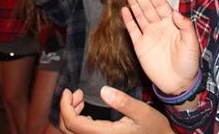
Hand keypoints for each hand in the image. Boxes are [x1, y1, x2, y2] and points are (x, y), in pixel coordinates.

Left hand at [59, 87, 174, 133]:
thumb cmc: (153, 128)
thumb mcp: (142, 112)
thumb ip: (123, 102)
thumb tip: (103, 90)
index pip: (73, 124)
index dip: (65, 106)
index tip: (68, 91)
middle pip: (68, 130)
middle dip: (66, 109)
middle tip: (76, 93)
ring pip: (72, 133)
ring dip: (71, 115)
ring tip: (80, 99)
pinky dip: (77, 121)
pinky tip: (85, 109)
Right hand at [123, 0, 199, 94]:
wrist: (178, 83)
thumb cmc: (188, 63)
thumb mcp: (192, 44)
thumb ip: (186, 27)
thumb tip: (175, 12)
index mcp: (172, 24)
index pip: (160, 6)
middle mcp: (159, 27)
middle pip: (147, 8)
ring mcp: (149, 36)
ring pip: (139, 16)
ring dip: (133, 3)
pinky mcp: (140, 47)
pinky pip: (133, 31)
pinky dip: (128, 20)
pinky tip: (124, 10)